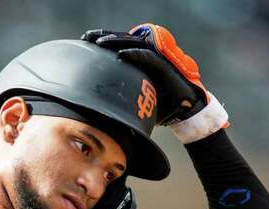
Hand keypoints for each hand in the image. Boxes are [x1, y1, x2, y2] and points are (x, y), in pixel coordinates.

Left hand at [82, 23, 207, 124]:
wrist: (184, 110)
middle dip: (103, 37)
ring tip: (100, 43)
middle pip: (122, 40)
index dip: (102, 42)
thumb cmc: (161, 106)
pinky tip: (121, 54)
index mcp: (138, 62)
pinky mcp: (164, 65)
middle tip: (86, 37)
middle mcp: (146, 56)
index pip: (117, 46)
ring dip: (116, 42)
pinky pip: (148, 57)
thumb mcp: (136, 101)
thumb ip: (121, 99)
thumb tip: (99, 110)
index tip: (83, 42)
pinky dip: (135, 54)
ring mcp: (156, 59)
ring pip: (133, 44)